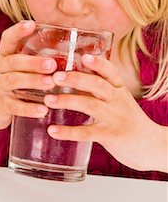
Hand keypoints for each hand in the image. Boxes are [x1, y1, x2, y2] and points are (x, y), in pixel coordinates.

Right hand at [0, 20, 56, 130]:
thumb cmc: (7, 83)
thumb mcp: (14, 68)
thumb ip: (32, 59)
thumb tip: (67, 52)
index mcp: (4, 56)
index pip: (7, 39)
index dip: (18, 31)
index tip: (31, 24)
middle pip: (13, 61)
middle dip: (33, 62)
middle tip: (52, 63)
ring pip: (13, 81)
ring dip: (33, 81)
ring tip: (50, 83)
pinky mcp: (1, 105)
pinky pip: (14, 107)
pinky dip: (29, 109)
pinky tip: (43, 109)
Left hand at [45, 54, 167, 172]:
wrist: (151, 145)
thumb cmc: (127, 120)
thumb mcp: (117, 100)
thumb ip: (98, 89)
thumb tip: (70, 75)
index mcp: (118, 89)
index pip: (110, 71)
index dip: (98, 63)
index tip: (83, 56)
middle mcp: (117, 100)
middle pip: (97, 84)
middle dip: (75, 78)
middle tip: (55, 76)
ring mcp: (114, 118)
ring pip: (90, 105)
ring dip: (67, 101)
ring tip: (48, 100)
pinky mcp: (110, 136)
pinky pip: (87, 133)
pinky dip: (68, 132)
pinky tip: (52, 130)